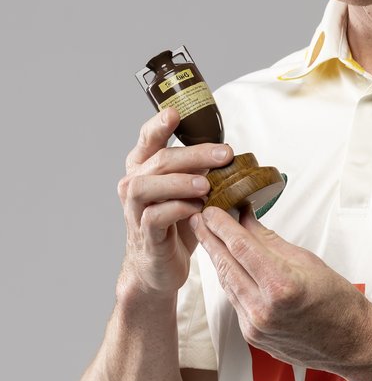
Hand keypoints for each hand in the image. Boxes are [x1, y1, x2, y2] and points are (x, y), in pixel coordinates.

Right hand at [117, 107, 233, 295]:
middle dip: (193, 155)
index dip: (159, 124)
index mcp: (144, 168)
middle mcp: (134, 184)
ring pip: (146, 186)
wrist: (160, 266)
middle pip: (159, 160)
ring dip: (179, 182)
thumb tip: (228, 152)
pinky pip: (154, 217)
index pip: (148, 138)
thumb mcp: (188, 191)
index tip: (176, 113)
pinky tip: (196, 209)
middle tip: (224, 155)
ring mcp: (135, 210)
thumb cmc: (175, 224)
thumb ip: (199, 170)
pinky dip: (176, 209)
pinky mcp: (145, 234)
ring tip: (206, 185)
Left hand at [191, 205, 371, 372]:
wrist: (351, 343)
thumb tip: (245, 219)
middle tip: (197, 218)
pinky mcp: (252, 336)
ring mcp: (255, 326)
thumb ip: (270, 241)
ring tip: (209, 237)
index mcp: (281, 285)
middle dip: (209, 239)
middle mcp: (263, 309)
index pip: (241, 247)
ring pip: (227, 284)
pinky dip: (231, 280)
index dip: (221, 225)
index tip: (210, 209)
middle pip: (226, 265)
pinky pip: (235, 301)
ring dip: (217, 259)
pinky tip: (228, 266)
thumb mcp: (307, 261)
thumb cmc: (338, 300)